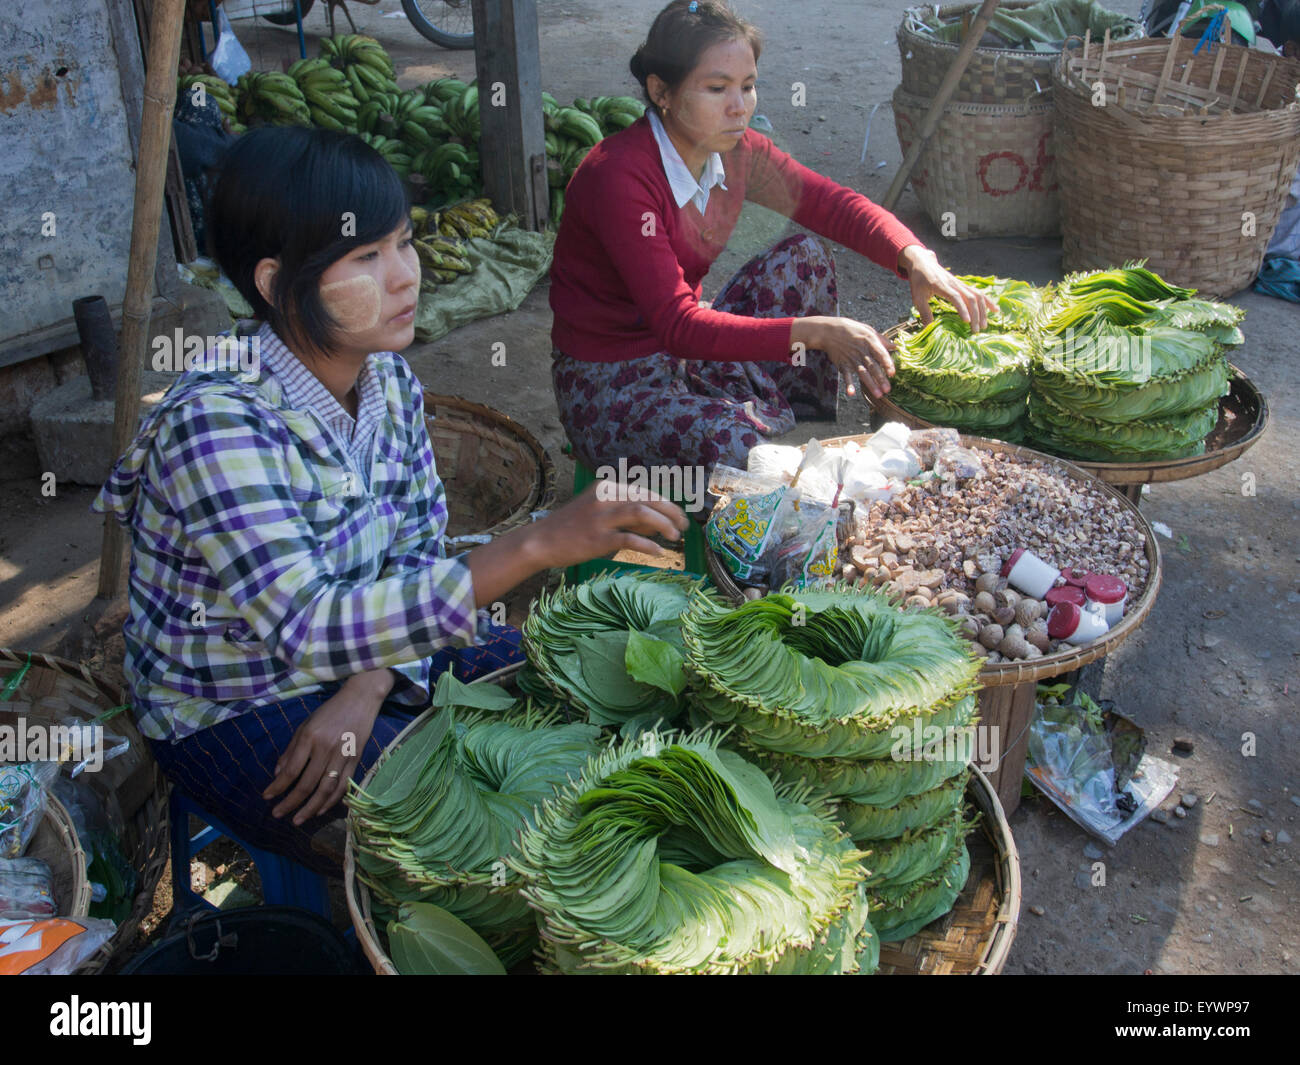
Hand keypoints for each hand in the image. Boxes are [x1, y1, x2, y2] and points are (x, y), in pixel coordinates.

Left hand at [261, 670, 389, 825]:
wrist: (360, 699)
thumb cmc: (329, 711)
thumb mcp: (305, 724)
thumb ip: (292, 749)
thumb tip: (278, 774)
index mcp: (310, 737)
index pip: (291, 770)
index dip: (277, 787)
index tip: (267, 797)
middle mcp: (326, 748)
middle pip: (307, 784)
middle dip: (291, 803)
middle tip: (278, 814)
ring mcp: (343, 756)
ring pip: (326, 789)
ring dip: (311, 808)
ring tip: (298, 820)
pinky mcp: (356, 760)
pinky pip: (343, 785)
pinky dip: (332, 800)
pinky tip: (320, 809)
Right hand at [528, 482, 688, 570]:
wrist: (541, 541)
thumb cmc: (572, 527)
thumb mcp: (599, 511)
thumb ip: (626, 513)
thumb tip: (657, 523)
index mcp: (606, 487)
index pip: (644, 491)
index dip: (665, 503)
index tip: (679, 515)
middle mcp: (605, 497)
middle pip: (647, 498)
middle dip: (670, 511)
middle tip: (684, 526)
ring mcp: (601, 517)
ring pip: (641, 513)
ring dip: (663, 524)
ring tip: (675, 537)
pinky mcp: (597, 538)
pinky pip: (630, 539)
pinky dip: (648, 545)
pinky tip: (658, 552)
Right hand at [791, 316, 894, 399]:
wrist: (829, 331)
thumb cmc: (851, 330)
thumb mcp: (868, 330)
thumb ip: (881, 339)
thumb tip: (895, 346)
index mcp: (869, 342)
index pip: (880, 354)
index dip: (887, 364)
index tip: (892, 374)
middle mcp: (861, 351)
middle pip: (873, 367)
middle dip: (880, 379)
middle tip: (887, 390)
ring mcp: (851, 359)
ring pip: (862, 373)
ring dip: (870, 384)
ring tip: (878, 394)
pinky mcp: (842, 364)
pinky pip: (846, 376)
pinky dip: (848, 384)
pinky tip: (851, 393)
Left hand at [899, 245, 998, 331]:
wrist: (923, 262)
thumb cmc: (918, 280)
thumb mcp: (917, 296)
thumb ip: (924, 312)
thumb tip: (928, 329)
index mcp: (941, 286)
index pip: (956, 297)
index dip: (963, 309)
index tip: (967, 322)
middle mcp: (954, 283)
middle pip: (970, 297)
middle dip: (975, 314)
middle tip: (976, 330)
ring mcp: (960, 283)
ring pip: (977, 295)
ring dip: (982, 310)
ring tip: (984, 325)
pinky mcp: (963, 285)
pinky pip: (978, 292)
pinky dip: (987, 301)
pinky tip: (995, 310)